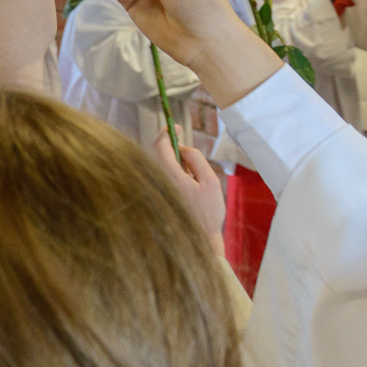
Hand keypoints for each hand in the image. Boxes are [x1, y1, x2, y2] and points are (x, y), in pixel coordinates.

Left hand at [152, 129, 224, 254]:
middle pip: (158, 154)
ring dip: (175, 160)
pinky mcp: (159, 196)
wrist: (200, 240)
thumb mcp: (210, 182)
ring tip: (193, 172)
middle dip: (170, 144)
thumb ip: (196, 160)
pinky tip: (188, 181)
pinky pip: (163, 176)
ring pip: (161, 165)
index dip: (167, 134)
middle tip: (182, 138)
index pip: (161, 147)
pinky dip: (174, 171)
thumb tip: (183, 148)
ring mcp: (157, 190)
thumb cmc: (208, 213)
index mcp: (170, 177)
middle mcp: (158, 182)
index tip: (175, 127)